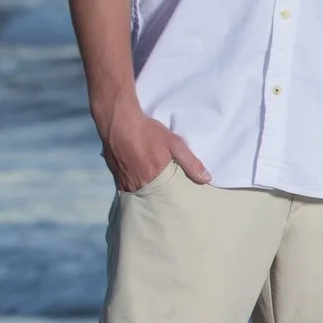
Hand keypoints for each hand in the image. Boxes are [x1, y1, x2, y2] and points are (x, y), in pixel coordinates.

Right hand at [94, 93, 208, 191]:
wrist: (119, 122)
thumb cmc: (148, 132)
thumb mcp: (174, 144)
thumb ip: (190, 163)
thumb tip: (207, 179)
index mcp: (154, 178)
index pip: (168, 196)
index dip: (174, 198)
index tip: (181, 200)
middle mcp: (138, 184)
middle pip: (153, 196)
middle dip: (161, 198)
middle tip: (169, 198)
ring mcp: (124, 181)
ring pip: (139, 193)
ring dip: (147, 193)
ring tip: (156, 192)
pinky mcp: (116, 176)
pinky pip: (127, 188)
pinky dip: (135, 188)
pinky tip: (141, 184)